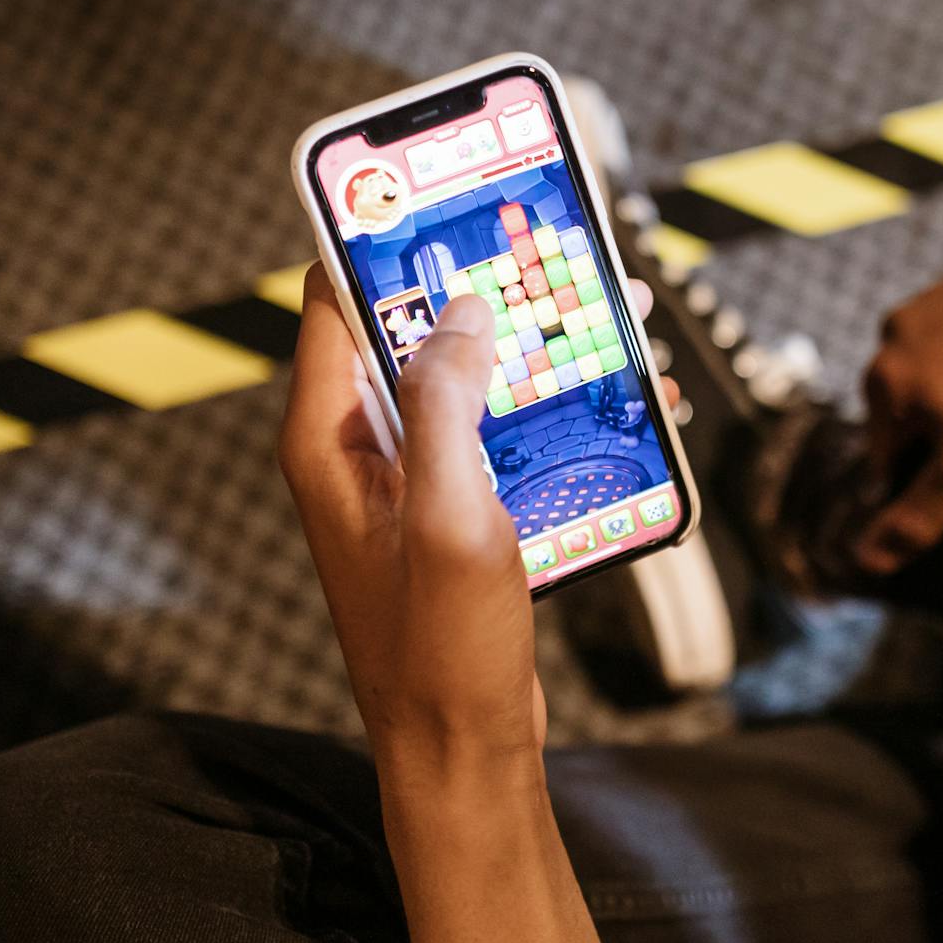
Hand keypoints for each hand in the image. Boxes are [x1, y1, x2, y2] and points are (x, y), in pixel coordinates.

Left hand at [279, 265, 672, 771]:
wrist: (462, 751)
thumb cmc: (441, 651)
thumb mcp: (447, 517)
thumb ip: (445, 406)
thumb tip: (459, 314)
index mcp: (330, 441)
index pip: (338, 302)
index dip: (383, 238)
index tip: (440, 191)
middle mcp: (359, 453)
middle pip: (411, 332)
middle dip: (481, 286)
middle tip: (550, 247)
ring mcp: (408, 483)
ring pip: (467, 379)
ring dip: (532, 348)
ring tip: (604, 317)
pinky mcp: (453, 513)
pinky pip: (497, 435)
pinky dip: (547, 410)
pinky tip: (611, 404)